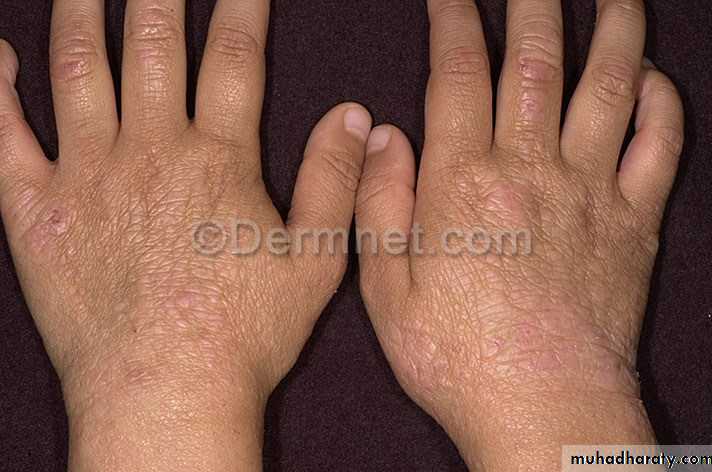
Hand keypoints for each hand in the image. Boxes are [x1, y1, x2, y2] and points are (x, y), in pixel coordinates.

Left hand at [0, 1, 370, 469]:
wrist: (164, 393)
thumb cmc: (244, 335)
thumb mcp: (315, 261)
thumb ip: (334, 182)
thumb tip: (352, 118)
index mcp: (219, 161)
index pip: (234, 58)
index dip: (242, 7)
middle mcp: (151, 152)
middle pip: (153, 46)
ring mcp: (88, 176)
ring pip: (80, 71)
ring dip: (82, 14)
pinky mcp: (36, 212)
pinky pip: (3, 136)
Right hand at [355, 0, 682, 468]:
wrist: (545, 412)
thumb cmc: (458, 357)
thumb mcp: (386, 288)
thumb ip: (381, 202)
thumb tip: (383, 134)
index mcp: (464, 183)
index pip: (458, 72)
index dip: (453, 18)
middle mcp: (532, 171)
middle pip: (537, 60)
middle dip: (532, 3)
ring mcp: (591, 193)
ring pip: (608, 85)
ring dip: (611, 28)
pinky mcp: (634, 224)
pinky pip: (658, 146)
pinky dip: (660, 103)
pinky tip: (651, 77)